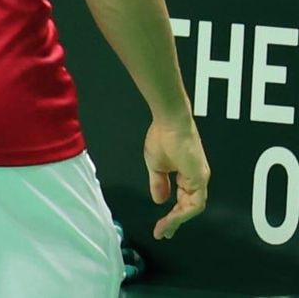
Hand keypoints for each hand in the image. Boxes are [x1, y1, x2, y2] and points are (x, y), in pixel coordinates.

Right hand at [144, 115, 208, 238]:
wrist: (169, 123)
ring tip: (164, 229)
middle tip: (163, 233)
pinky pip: (194, 202)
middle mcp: (197, 179)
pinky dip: (183, 213)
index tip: (160, 226)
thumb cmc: (162, 138)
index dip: (172, 214)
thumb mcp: (156, 166)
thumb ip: (159, 184)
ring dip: (178, 220)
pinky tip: (172, 218)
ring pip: (193, 208)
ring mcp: (200, 179)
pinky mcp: (199, 177)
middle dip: (175, 222)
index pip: (183, 201)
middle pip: (189, 208)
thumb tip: (159, 200)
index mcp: (187, 175)